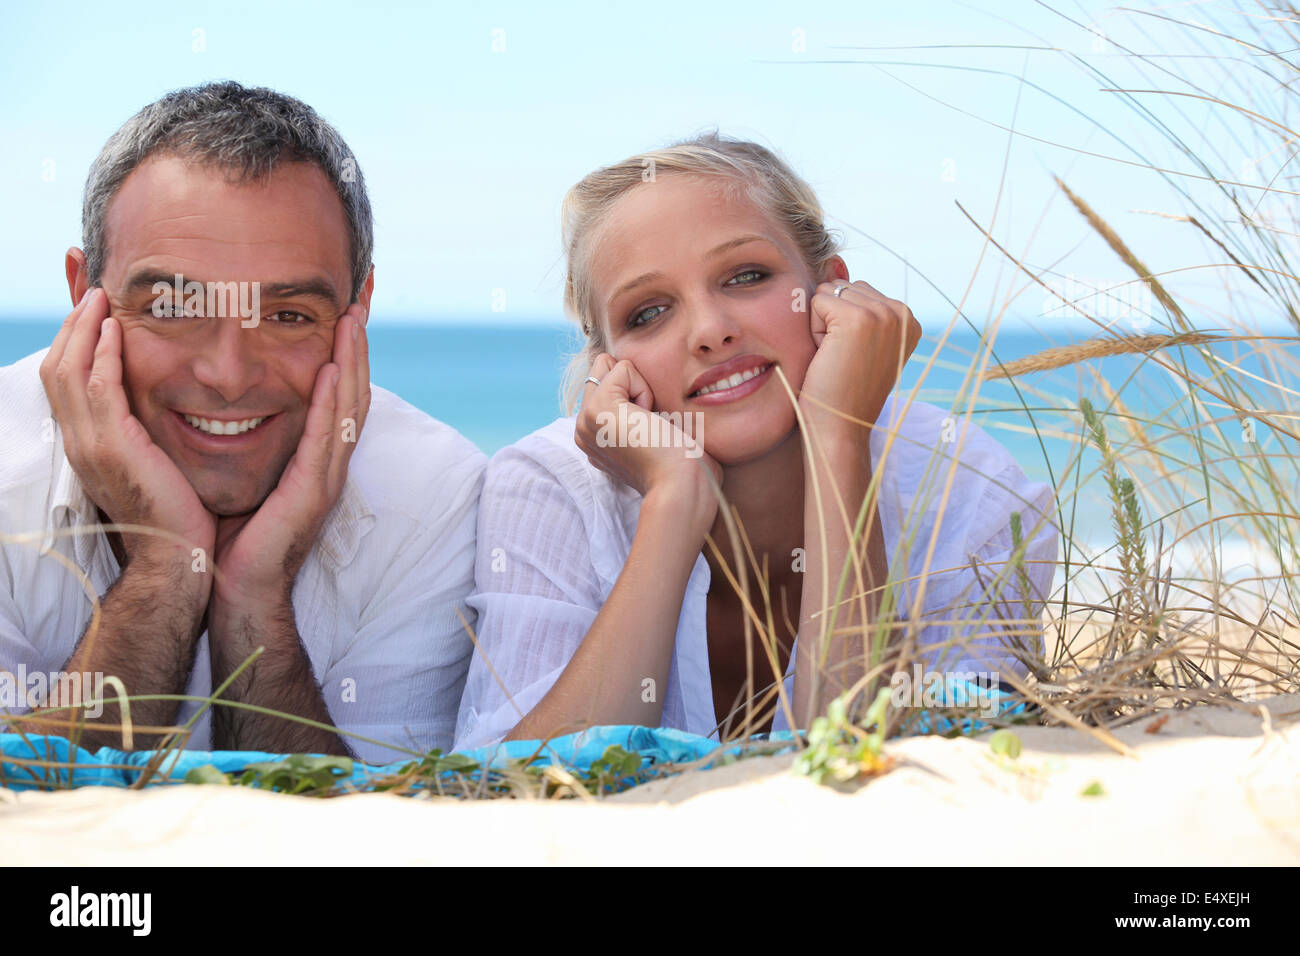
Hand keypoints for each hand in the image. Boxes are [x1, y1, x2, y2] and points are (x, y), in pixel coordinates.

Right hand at [39, 288, 215, 566]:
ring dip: (82, 329)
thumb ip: (147, 433)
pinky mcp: (112, 448)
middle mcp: (78, 442)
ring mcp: (89, 445)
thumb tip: (156, 409)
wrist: (178, 558)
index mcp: (87, 444)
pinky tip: (114, 330)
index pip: (65, 380)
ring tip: (99, 297)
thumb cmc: (177, 514)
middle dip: (70, 324)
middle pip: (56, 367)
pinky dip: (101, 355)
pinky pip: (97, 389)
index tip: (91, 310)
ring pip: (68, 370)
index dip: (73, 342)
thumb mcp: (154, 464)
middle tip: (89, 289)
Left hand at [211, 305, 369, 610]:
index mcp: (310, 457)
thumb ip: (240, 437)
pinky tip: (334, 372)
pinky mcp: (314, 493)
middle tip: (359, 302)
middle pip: (353, 393)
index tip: (341, 312)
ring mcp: (326, 478)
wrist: (226, 586)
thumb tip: (218, 399)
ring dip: (355, 363)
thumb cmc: (227, 534)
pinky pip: (329, 440)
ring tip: (354, 321)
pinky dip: (335, 403)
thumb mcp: (237, 472)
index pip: (335, 396)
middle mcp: (326, 463)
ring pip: (350, 409)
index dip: (343, 355)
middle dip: (358, 347)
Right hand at [575, 353, 721, 527]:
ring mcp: (585, 420)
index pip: (607, 383)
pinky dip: (644, 389)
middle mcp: (584, 429)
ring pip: (611, 366)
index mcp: (595, 437)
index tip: (650, 431)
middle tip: (650, 426)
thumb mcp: (653, 433)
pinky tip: (650, 421)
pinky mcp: (597, 409)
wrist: (681, 487)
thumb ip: (638, 412)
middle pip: (604, 369)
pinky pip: (622, 368)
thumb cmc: (682, 466)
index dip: (637, 393)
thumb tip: (640, 391)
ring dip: (640, 389)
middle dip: (635, 386)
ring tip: (650, 425)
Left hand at [799, 279, 921, 440]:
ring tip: (835, 357)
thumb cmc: (841, 390)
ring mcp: (884, 315)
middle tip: (841, 358)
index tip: (853, 356)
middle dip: (831, 320)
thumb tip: (834, 259)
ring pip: (829, 293)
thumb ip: (853, 301)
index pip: (857, 291)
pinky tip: (827, 356)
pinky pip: (817, 302)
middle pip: (843, 287)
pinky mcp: (859, 320)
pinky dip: (813, 330)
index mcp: (908, 319)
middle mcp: (902, 313)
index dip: (842, 323)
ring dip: (821, 325)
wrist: (839, 428)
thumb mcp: (855, 341)